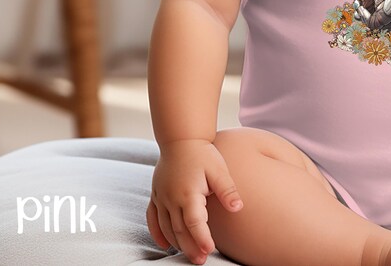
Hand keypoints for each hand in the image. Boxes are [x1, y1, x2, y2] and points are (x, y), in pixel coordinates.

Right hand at [147, 138, 242, 263]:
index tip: (210, 250)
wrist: (181, 137)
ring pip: (167, 227)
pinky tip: (165, 245)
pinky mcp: (156, 194)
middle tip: (201, 261)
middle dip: (190, 247)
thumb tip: (238, 208)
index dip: (202, 238)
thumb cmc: (202, 153)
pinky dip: (157, 233)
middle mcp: (171, 198)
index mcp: (188, 193)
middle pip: (180, 230)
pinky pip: (152, 218)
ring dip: (177, 243)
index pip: (194, 223)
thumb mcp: (219, 169)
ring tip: (189, 254)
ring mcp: (161, 197)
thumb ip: (227, 189)